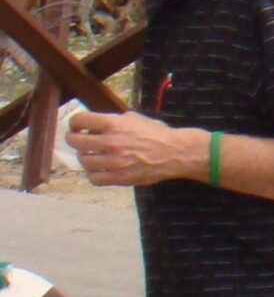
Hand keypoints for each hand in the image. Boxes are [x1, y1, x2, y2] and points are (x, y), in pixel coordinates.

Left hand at [69, 111, 201, 187]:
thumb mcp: (134, 118)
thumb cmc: (157, 134)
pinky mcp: (119, 178)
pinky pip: (94, 178)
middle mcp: (110, 142)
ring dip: (86, 157)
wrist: (175, 153)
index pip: (79, 120)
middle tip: (80, 140)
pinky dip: (94, 174)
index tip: (77, 126)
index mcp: (113, 124)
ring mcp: (113, 162)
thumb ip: (113, 120)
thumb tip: (94, 124)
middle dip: (75, 139)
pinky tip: (100, 169)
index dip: (75, 123)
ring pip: (83, 160)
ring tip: (94, 155)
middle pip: (75, 141)